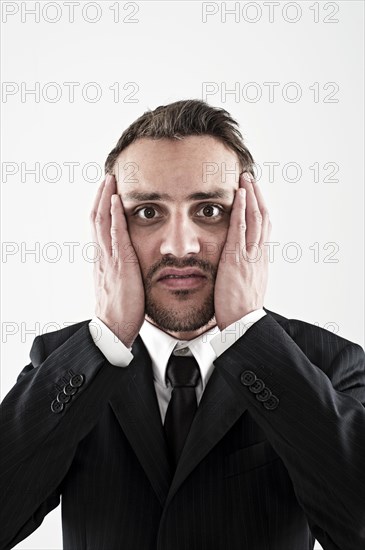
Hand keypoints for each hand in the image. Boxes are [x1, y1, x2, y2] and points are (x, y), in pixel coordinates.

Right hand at [90, 174, 144, 347]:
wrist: (114, 329)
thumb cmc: (121, 310)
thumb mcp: (119, 285)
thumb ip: (121, 270)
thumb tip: (126, 263)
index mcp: (103, 260)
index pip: (99, 228)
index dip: (101, 208)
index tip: (106, 192)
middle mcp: (102, 256)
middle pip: (97, 219)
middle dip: (101, 196)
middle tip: (107, 177)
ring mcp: (109, 259)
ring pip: (102, 222)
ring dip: (106, 199)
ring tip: (110, 180)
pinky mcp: (120, 265)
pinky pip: (115, 236)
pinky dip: (114, 216)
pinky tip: (117, 201)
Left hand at [214, 172, 271, 329]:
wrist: (243, 325)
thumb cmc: (240, 310)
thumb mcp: (246, 286)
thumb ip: (244, 271)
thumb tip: (238, 266)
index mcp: (260, 261)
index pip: (263, 229)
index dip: (260, 210)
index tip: (255, 196)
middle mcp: (259, 254)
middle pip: (263, 218)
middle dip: (257, 196)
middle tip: (251, 179)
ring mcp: (250, 255)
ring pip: (256, 218)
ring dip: (251, 196)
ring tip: (246, 178)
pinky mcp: (237, 259)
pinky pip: (241, 229)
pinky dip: (241, 210)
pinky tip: (239, 195)